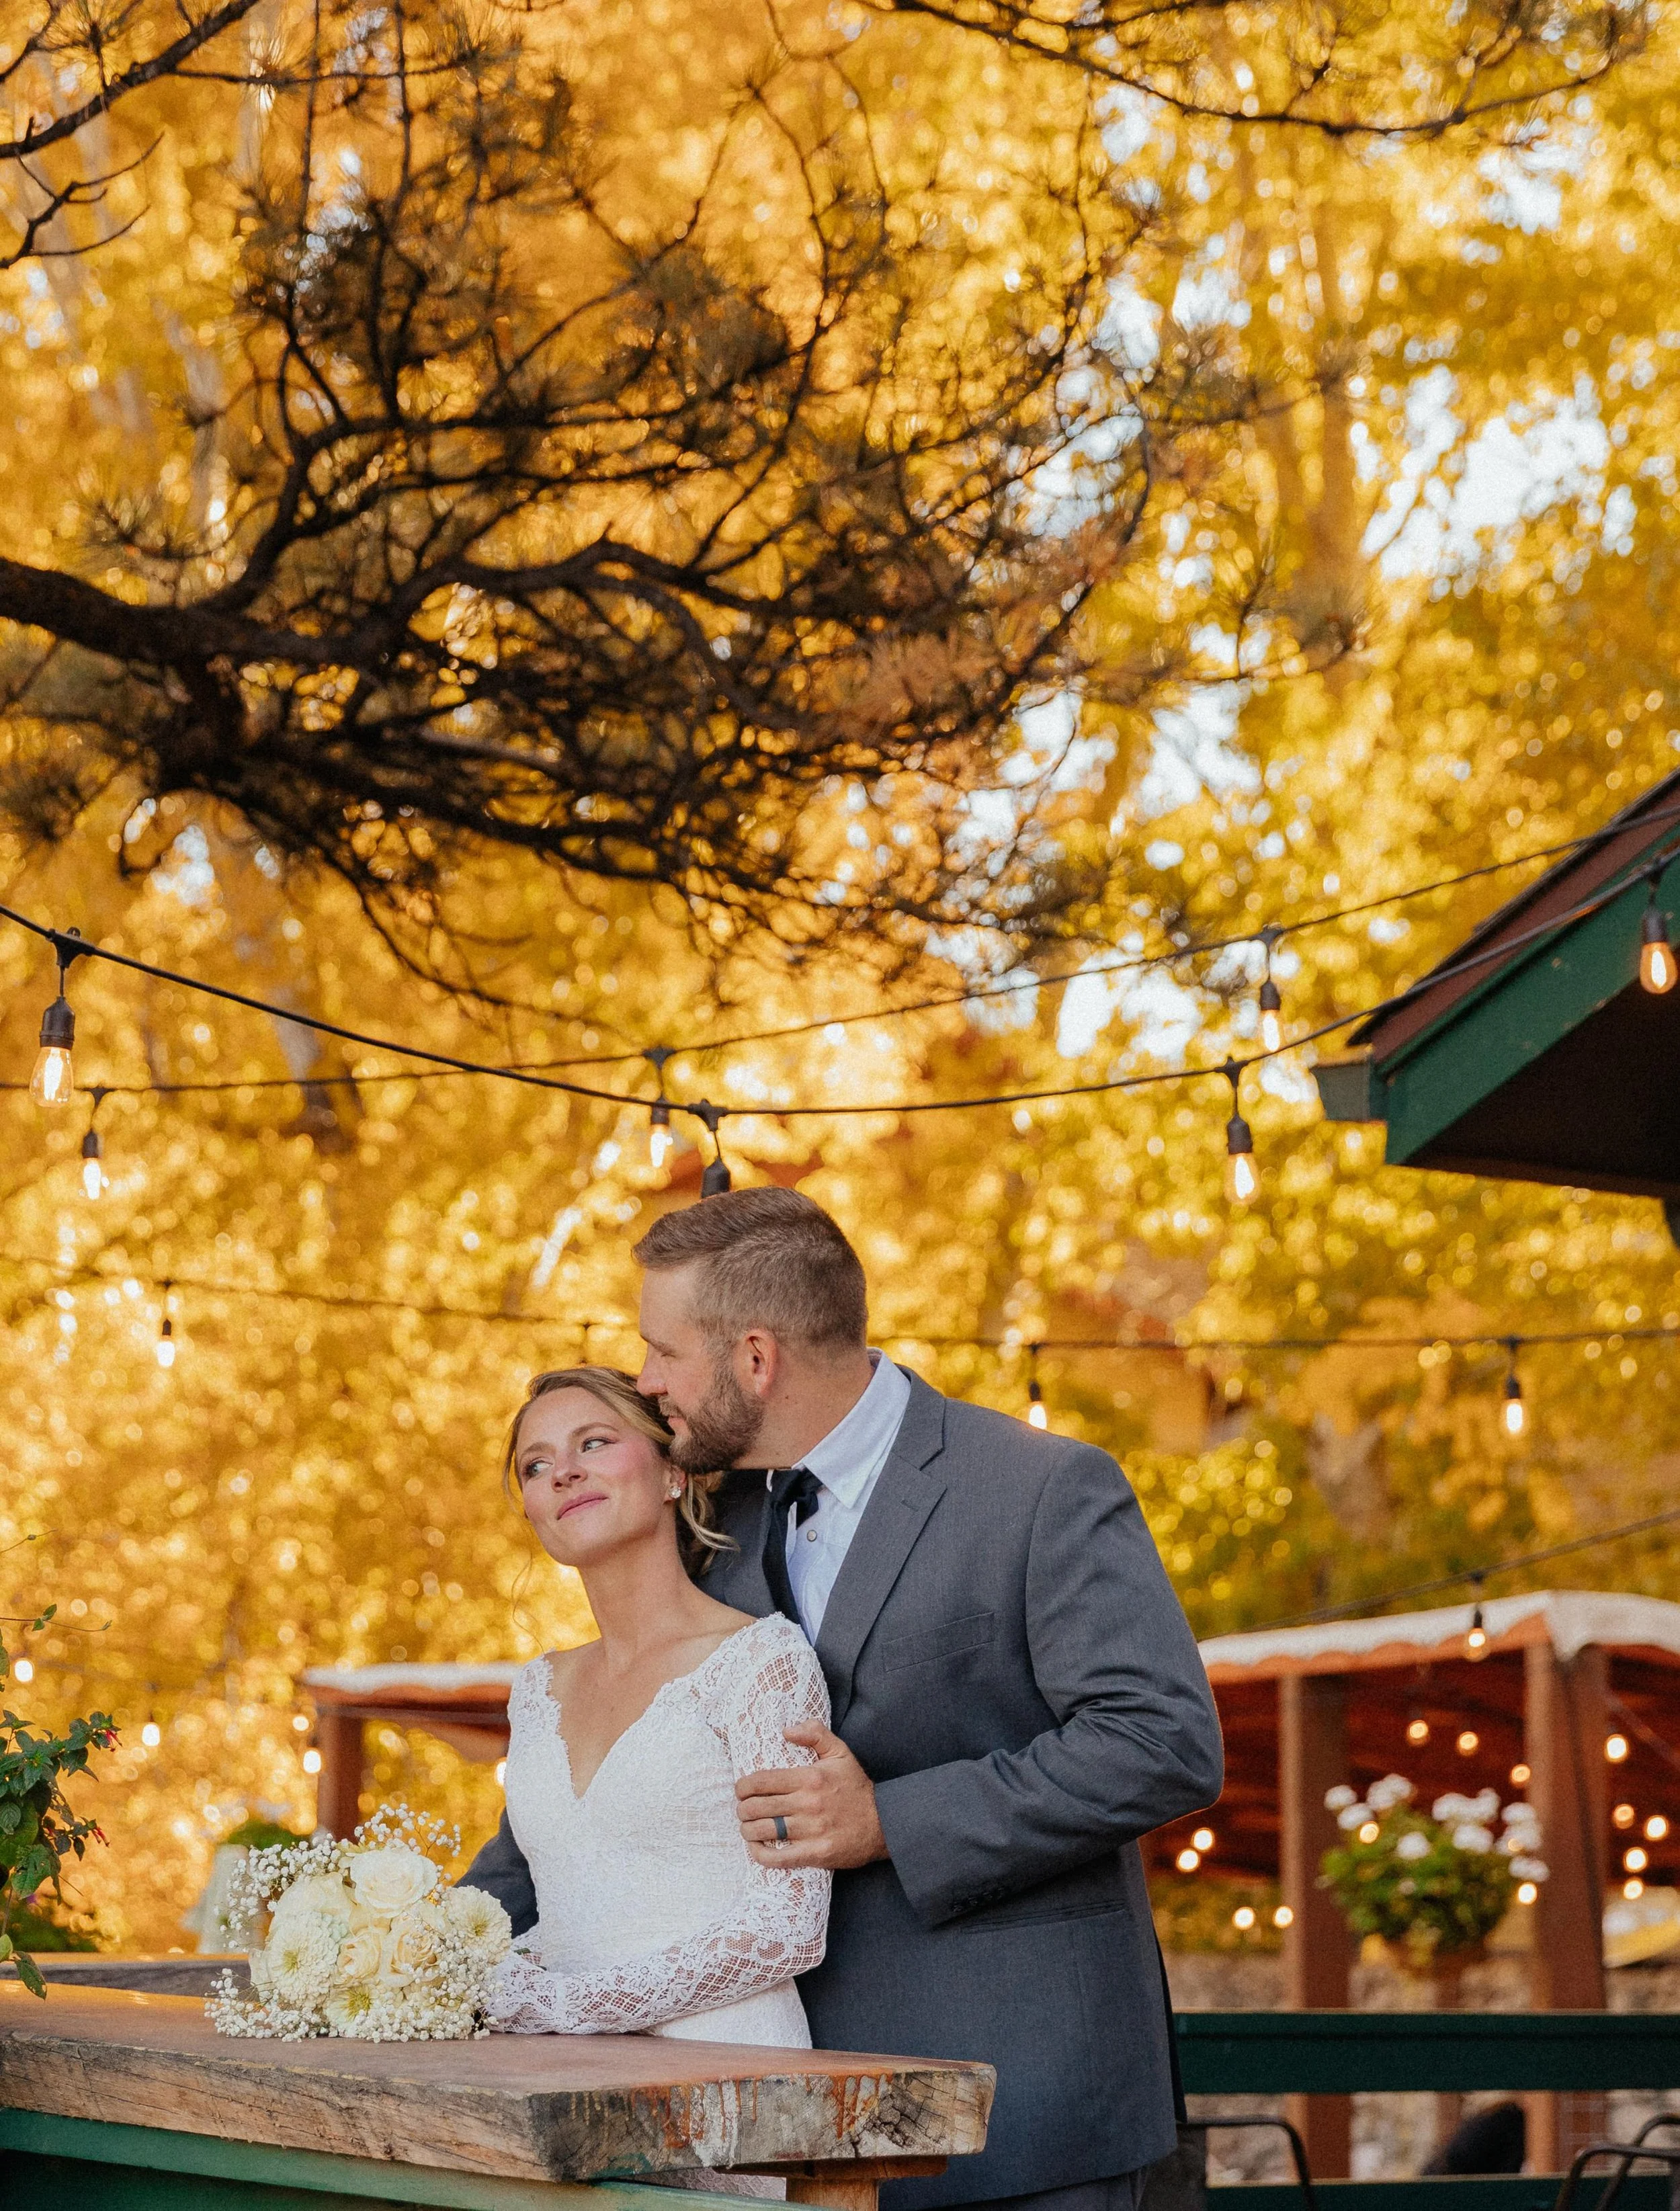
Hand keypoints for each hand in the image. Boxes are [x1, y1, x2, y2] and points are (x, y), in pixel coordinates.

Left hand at [737, 1720, 888, 1869]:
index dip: (743, 1786)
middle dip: (742, 1809)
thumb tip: (786, 1730)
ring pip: (764, 1831)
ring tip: (747, 1827)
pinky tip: (756, 1849)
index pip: (762, 1781)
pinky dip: (761, 1855)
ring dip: (748, 1830)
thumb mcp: (840, 1753)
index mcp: (810, 1778)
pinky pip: (779, 1858)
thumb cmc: (856, 1788)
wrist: (884, 1823)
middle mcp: (808, 1804)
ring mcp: (812, 1831)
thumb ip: (815, 1734)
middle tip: (743, 1810)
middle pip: (757, 1807)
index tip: (741, 1790)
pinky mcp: (816, 1853)